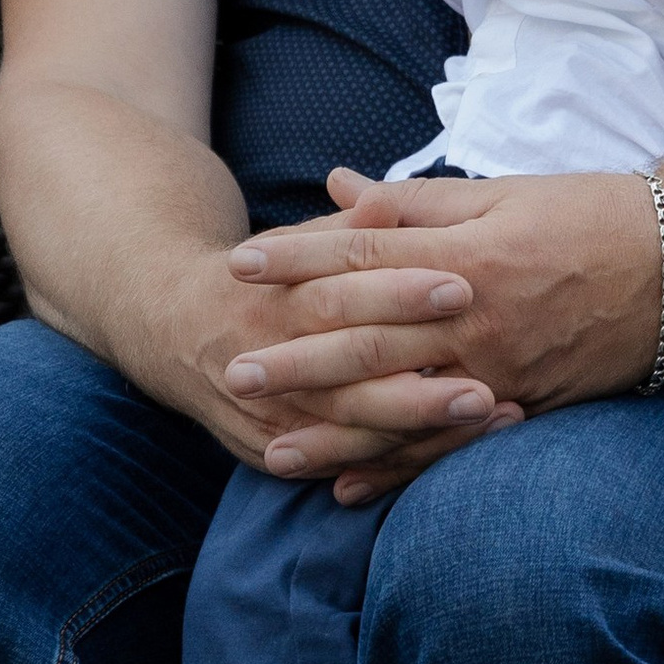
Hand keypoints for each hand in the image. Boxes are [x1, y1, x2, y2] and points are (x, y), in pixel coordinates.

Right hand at [156, 227, 511, 482]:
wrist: (174, 330)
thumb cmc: (264, 279)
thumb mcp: (296, 244)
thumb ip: (346, 230)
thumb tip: (383, 198)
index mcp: (276, 299)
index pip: (342, 294)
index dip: (400, 292)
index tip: (463, 287)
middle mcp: (269, 362)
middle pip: (349, 375)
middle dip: (418, 386)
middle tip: (485, 387)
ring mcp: (272, 416)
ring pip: (352, 431)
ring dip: (423, 431)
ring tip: (489, 419)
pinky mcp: (278, 454)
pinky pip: (346, 464)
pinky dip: (401, 463)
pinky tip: (459, 449)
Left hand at [224, 163, 663, 496]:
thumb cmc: (591, 212)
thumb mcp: (503, 193)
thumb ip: (417, 202)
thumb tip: (339, 189)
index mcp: (468, 256)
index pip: (363, 258)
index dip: (296, 260)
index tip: (238, 264)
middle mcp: (479, 321)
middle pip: (369, 344)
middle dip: (295, 360)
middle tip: (233, 373)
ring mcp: (504, 374)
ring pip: (403, 412)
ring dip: (335, 435)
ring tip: (271, 451)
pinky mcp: (528, 408)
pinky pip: (453, 450)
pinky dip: (400, 473)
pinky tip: (350, 489)